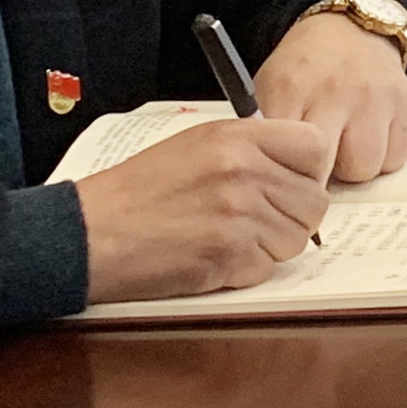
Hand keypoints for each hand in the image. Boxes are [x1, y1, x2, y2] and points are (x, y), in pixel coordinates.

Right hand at [73, 118, 336, 303]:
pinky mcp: (228, 257)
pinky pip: (267, 269)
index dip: (308, 170)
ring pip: (296, 239)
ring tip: (229, 237)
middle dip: (292, 216)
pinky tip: (213, 256)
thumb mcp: (197, 144)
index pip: (316, 147)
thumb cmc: (139, 191)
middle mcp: (246, 172)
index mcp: (239, 137)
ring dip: (271, 245)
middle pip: (314, 201)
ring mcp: (240, 216)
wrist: (90, 232)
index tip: (291, 182)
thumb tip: (297, 168)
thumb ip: (252, 149)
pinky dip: (246, 270)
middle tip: (257, 219)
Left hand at [251, 13, 406, 183]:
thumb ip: (268, 133)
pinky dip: (383, 157)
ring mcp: (374, 99)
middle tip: (316, 167)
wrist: (350, 30)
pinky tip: (369, 140)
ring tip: (346, 149)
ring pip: (366, 167)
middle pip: (328, 165)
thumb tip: (274, 180)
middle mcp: (335, 93)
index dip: (286, 175)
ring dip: (355, 167)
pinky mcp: (404, 104)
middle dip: (321, 176)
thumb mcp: (270, 89)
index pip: (287, 155)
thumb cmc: (303, 70)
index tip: (286, 178)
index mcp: (291, 90)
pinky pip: (396, 157)